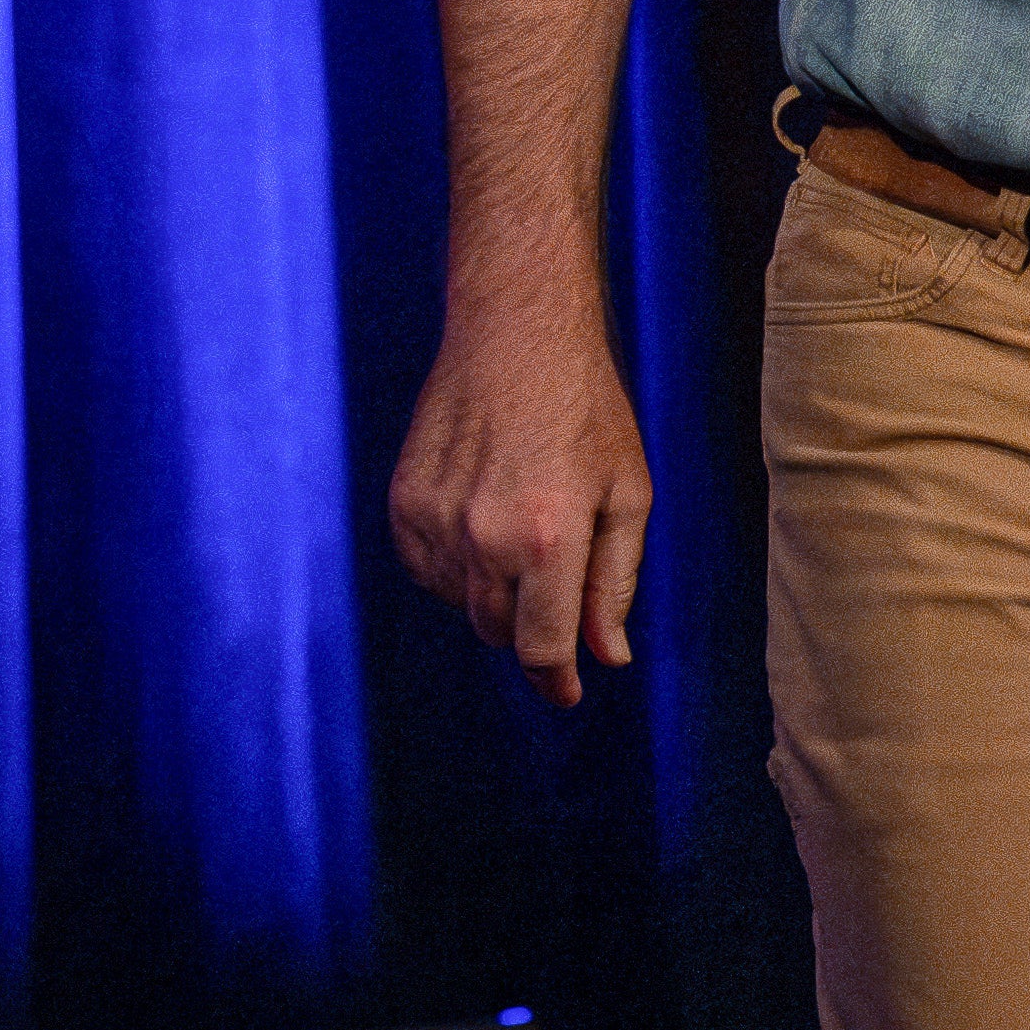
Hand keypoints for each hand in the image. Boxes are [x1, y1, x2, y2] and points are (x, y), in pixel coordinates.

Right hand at [389, 311, 653, 704]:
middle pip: (500, 632)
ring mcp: (435, 521)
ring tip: (524, 526)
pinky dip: (457, 566)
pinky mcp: (404, 504)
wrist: (515, 336)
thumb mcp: (626, 495)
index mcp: (548, 539)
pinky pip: (428, 571)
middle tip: (558, 577)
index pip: (541, 647)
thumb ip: (614, 584)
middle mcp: (483, 538)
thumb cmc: (585, 410)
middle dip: (532, 625)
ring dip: (494, 593)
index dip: (555, 680)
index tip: (565, 693)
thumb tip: (608, 656)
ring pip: (462, 604)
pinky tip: (485, 517)